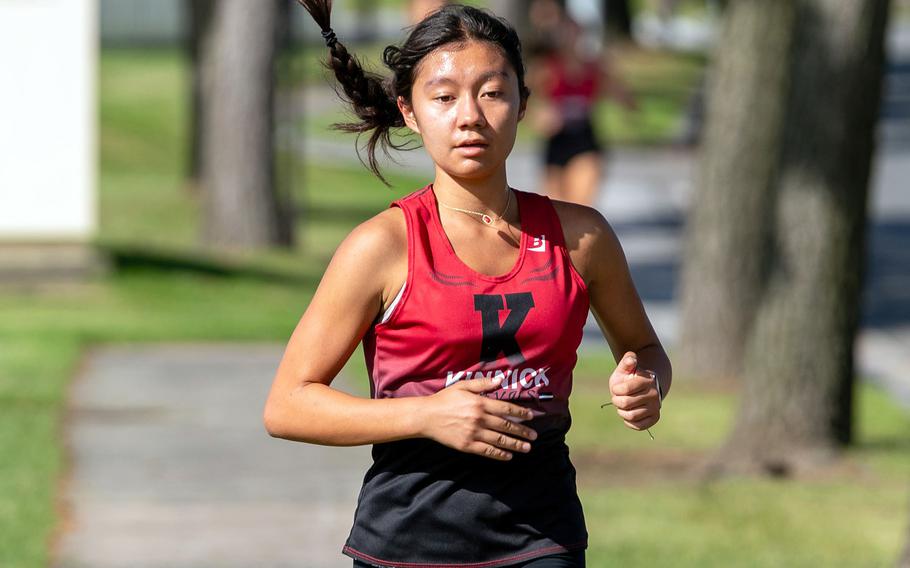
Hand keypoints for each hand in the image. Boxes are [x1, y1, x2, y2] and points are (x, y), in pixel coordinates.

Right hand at [419, 376, 538, 460]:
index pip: (506, 408)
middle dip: (522, 431)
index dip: (520, 413)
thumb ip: (483, 383)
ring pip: (500, 440)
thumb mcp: (463, 385)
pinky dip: (499, 454)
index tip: (531, 416)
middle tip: (534, 435)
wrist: (426, 416)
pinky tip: (508, 456)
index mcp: (480, 403)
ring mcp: (474, 433)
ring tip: (527, 448)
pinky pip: (487, 451)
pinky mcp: (467, 445)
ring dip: (515, 444)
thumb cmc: (444, 399)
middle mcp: (479, 418)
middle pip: (506, 426)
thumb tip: (501, 379)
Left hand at [608, 351, 660, 431]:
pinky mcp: (655, 417)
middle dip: (616, 401)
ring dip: (622, 411)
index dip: (616, 390)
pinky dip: (629, 421)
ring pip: (631, 416)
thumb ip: (627, 361)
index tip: (617, 388)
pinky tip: (629, 413)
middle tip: (618, 397)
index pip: (624, 390)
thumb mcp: (626, 368)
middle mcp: (654, 394)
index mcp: (647, 380)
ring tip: (623, 405)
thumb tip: (631, 358)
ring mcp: (656, 407)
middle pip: (625, 404)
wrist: (644, 387)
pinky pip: (638, 426)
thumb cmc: (630, 377)